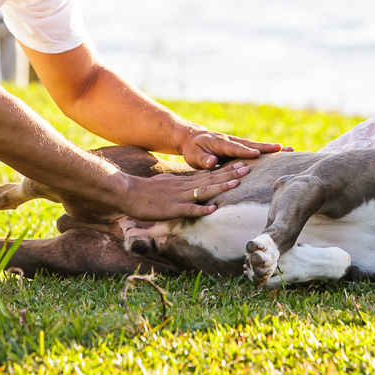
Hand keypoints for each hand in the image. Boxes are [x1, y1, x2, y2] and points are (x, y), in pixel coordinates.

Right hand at [121, 162, 250, 220]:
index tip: (241, 165)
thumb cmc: (146, 191)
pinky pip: (189, 209)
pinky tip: (213, 209)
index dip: (226, 170)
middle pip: (211, 180)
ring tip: (237, 183)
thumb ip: (180, 185)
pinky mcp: (171, 209)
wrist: (127, 192)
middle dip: (230, 174)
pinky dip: (201, 209)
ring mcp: (179, 197)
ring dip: (221, 188)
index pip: (209, 174)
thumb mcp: (166, 184)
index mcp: (184, 181)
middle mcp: (184, 187)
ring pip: (204, 191)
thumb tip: (191, 186)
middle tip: (247, 168)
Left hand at [179, 129, 289, 169]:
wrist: (194, 138)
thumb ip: (203, 159)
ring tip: (290, 150)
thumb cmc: (193, 149)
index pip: (234, 148)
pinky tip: (281, 154)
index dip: (245, 151)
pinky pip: (256, 149)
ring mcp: (237, 143)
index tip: (257, 154)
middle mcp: (232, 141)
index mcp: (220, 143)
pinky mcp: (240, 147)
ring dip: (272, 148)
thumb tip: (212, 162)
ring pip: (257, 146)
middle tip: (283, 149)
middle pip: (251, 144)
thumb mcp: (193, 156)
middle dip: (267, 147)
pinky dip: (268, 151)